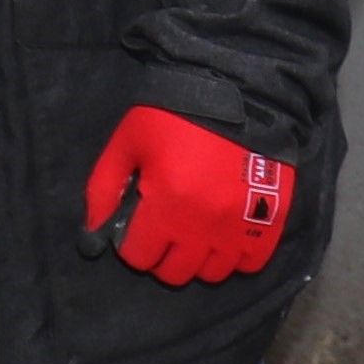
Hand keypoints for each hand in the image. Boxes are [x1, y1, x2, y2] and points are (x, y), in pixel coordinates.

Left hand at [82, 106, 294, 287]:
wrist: (238, 90)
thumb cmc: (174, 115)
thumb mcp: (127, 143)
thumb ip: (103, 189)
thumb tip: (93, 232)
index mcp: (166, 202)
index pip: (139, 256)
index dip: (131, 244)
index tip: (135, 228)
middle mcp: (203, 223)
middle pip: (174, 272)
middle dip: (161, 255)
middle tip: (163, 231)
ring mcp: (239, 225)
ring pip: (212, 273)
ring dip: (197, 259)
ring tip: (194, 234)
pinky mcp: (270, 220)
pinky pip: (251, 264)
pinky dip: (235, 257)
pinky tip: (224, 237)